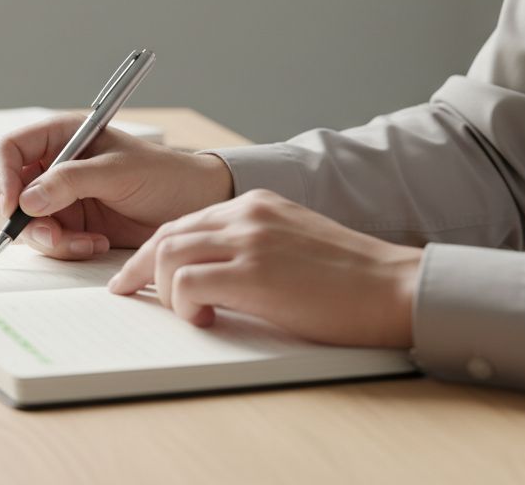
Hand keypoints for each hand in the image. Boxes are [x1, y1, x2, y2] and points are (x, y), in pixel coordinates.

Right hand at [0, 113, 234, 259]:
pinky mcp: (73, 225)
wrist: (194, 206)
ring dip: (53, 239)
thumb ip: (70, 181)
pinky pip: (51, 241)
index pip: (10, 149)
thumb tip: (27, 200)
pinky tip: (97, 243)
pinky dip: (68, 248)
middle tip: (54, 236)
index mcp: (61, 136)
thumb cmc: (163, 174)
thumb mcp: (117, 171)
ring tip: (86, 242)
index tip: (13, 205)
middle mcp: (55, 166)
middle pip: (13, 192)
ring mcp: (61, 197)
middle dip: (29, 219)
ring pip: (29, 223)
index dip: (3, 176)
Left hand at [108, 190, 422, 347]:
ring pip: (169, 254)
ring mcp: (249, 241)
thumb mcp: (293, 243)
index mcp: (255, 204)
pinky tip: (204, 318)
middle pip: (167, 234)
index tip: (137, 273)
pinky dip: (184, 304)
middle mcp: (247, 214)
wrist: (397, 288)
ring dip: (164, 289)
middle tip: (127, 292)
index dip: (155, 250)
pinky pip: (189, 283)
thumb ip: (251, 246)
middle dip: (141, 267)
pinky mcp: (254, 273)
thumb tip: (210, 274)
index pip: (185, 221)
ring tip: (184, 312)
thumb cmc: (353, 278)